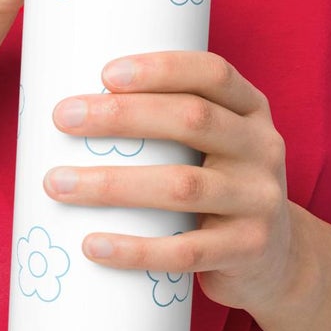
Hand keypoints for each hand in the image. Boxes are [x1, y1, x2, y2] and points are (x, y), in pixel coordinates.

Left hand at [43, 51, 297, 314]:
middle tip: (61, 118)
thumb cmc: (214, 185)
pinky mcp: (248, 250)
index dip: (160, 69)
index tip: (104, 73)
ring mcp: (260, 200)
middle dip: (121, 116)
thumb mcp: (209, 144)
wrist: (275, 261)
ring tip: (56, 183)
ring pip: (182, 186)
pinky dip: (135, 250)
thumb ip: (165, 122)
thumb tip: (68, 106)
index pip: (212, 73)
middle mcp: (263, 147)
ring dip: (111, 184)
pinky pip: (186, 252)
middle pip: (191, 120)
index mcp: (250, 110)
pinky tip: (92, 245)